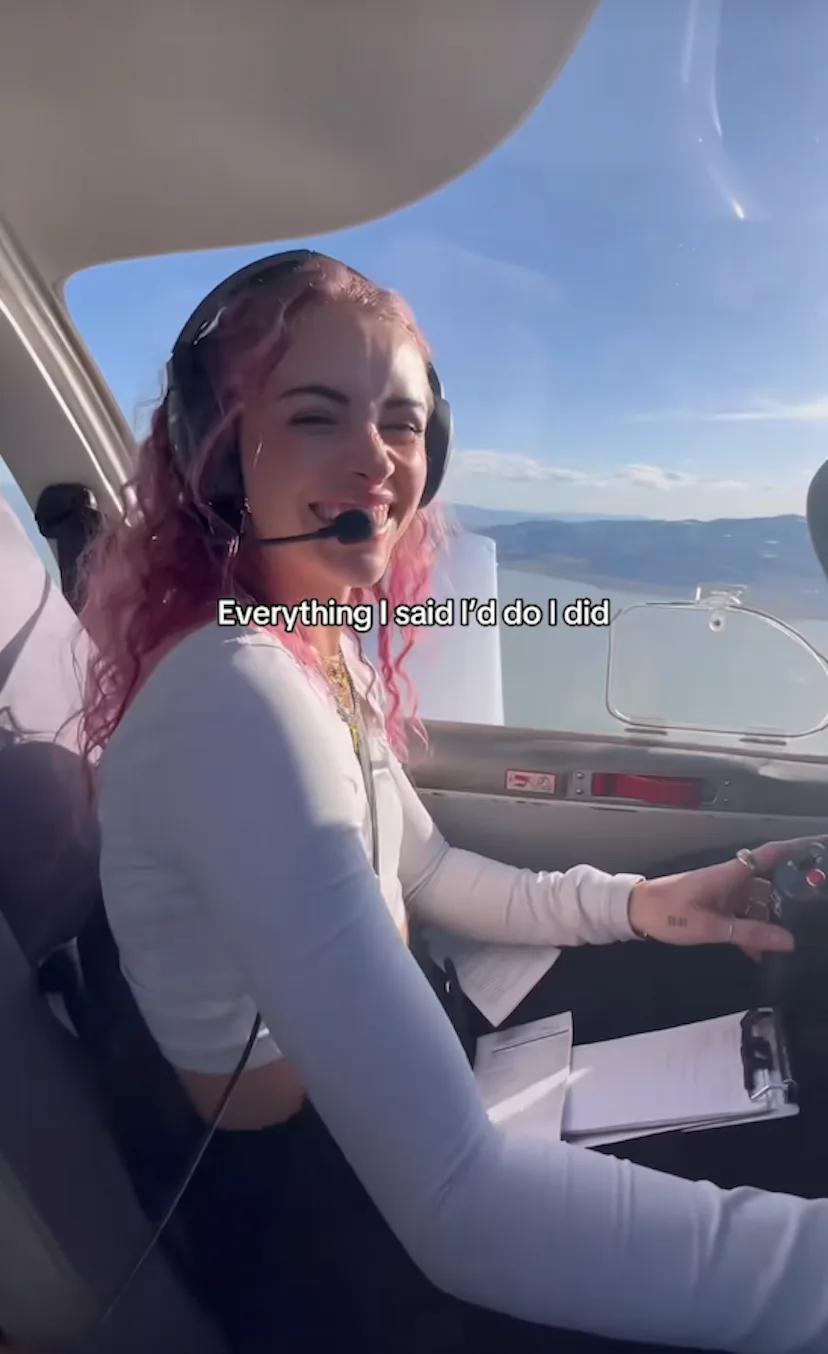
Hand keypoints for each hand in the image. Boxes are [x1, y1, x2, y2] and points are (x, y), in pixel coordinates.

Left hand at [627, 836, 827, 958]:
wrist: (634, 913)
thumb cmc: (668, 913)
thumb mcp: (710, 927)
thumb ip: (749, 934)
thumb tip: (789, 941)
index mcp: (730, 874)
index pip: (771, 854)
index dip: (797, 848)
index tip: (821, 848)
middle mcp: (732, 879)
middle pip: (771, 882)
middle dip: (794, 894)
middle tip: (815, 908)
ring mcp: (724, 893)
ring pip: (759, 903)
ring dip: (773, 920)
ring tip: (793, 938)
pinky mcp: (716, 907)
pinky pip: (743, 916)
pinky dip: (753, 931)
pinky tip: (761, 953)